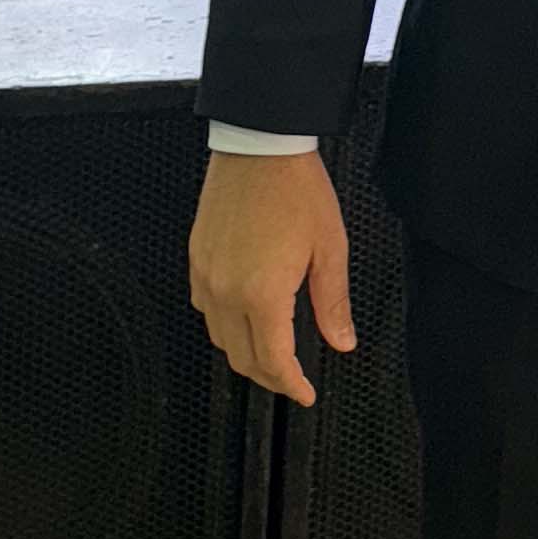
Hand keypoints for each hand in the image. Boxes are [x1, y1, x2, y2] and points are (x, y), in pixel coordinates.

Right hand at [189, 149, 351, 408]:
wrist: (259, 145)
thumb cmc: (296, 190)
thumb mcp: (329, 248)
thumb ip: (332, 303)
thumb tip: (341, 341)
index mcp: (262, 295)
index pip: (273, 361)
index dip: (290, 385)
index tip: (304, 393)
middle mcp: (225, 291)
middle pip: (241, 358)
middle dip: (268, 376)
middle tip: (292, 379)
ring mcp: (205, 275)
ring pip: (218, 337)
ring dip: (244, 354)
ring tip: (270, 354)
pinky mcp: (196, 258)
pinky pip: (204, 308)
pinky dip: (223, 325)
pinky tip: (243, 318)